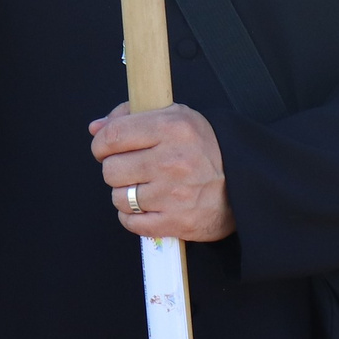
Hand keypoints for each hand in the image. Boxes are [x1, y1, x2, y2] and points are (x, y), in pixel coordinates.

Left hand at [89, 102, 233, 241]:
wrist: (243, 182)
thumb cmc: (204, 148)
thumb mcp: (176, 116)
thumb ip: (132, 115)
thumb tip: (95, 127)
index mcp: (172, 128)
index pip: (112, 136)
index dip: (100, 144)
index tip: (105, 149)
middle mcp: (173, 161)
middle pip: (111, 170)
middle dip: (115, 170)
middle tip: (132, 169)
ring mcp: (174, 194)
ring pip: (119, 198)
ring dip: (126, 195)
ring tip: (144, 188)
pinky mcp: (177, 221)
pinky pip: (132, 223)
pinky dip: (133, 217)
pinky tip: (147, 207)